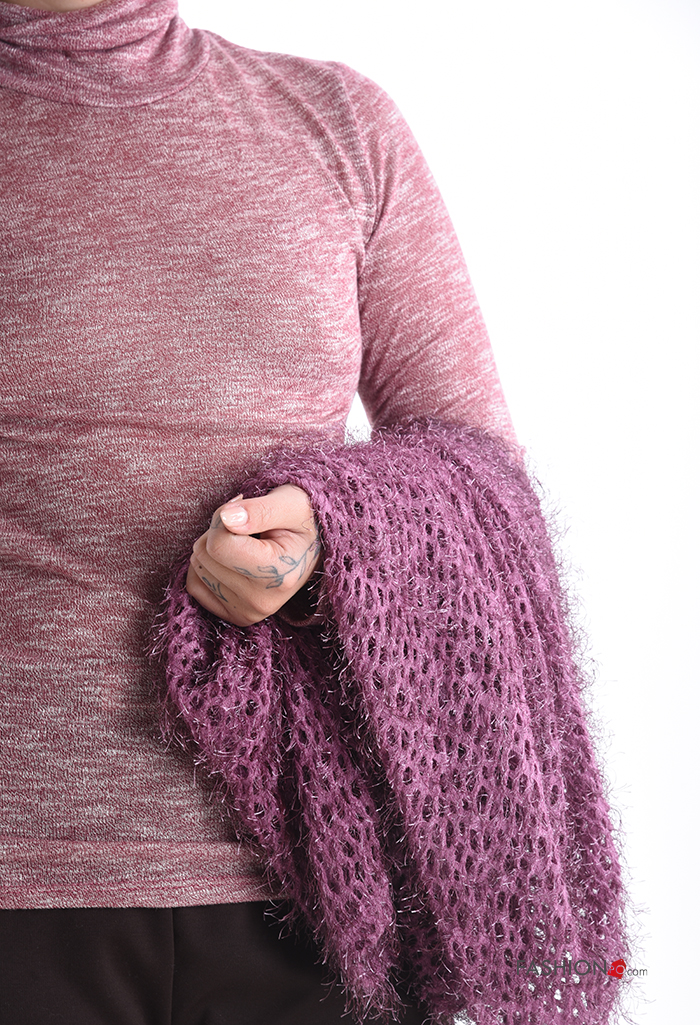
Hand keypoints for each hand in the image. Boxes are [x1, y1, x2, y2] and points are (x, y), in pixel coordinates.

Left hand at [186, 484, 322, 626]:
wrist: (315, 545)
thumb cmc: (303, 518)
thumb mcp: (290, 503)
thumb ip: (259, 509)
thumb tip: (226, 518)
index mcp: (279, 574)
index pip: (219, 544)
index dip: (224, 517)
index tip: (245, 509)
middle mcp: (262, 601)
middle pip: (205, 555)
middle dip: (218, 532)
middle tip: (247, 528)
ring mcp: (249, 612)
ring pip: (197, 567)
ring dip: (213, 547)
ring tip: (245, 543)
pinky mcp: (236, 616)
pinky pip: (195, 585)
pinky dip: (206, 566)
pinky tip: (232, 560)